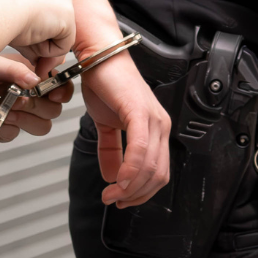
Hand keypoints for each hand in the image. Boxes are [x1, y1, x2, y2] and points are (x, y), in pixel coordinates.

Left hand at [0, 53, 70, 139]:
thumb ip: (14, 71)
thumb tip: (35, 80)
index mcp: (28, 75)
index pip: (57, 84)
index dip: (60, 90)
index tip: (51, 92)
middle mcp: (26, 94)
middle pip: (53, 109)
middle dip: (38, 105)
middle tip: (19, 99)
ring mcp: (16, 113)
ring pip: (41, 126)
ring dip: (25, 119)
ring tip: (6, 110)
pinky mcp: (3, 128)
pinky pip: (15, 134)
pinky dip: (2, 126)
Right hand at [3, 0, 76, 62]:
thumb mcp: (15, 13)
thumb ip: (31, 27)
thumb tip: (38, 54)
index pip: (48, 11)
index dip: (36, 27)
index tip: (20, 30)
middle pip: (56, 23)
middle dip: (40, 39)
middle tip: (22, 39)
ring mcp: (65, 0)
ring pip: (59, 36)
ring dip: (40, 45)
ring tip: (22, 34)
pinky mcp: (69, 17)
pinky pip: (62, 46)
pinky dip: (45, 51)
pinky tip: (31, 38)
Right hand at [62, 0, 170, 207]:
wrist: (97, 56)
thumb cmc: (104, 83)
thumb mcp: (106, 124)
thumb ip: (111, 151)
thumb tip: (112, 176)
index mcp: (156, 129)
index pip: (159, 172)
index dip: (141, 193)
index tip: (121, 201)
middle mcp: (160, 125)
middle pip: (157, 174)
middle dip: (134, 195)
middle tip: (113, 201)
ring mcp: (153, 118)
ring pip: (150, 167)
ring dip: (129, 188)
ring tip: (110, 194)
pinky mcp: (140, 112)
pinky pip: (140, 150)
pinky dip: (129, 170)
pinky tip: (116, 179)